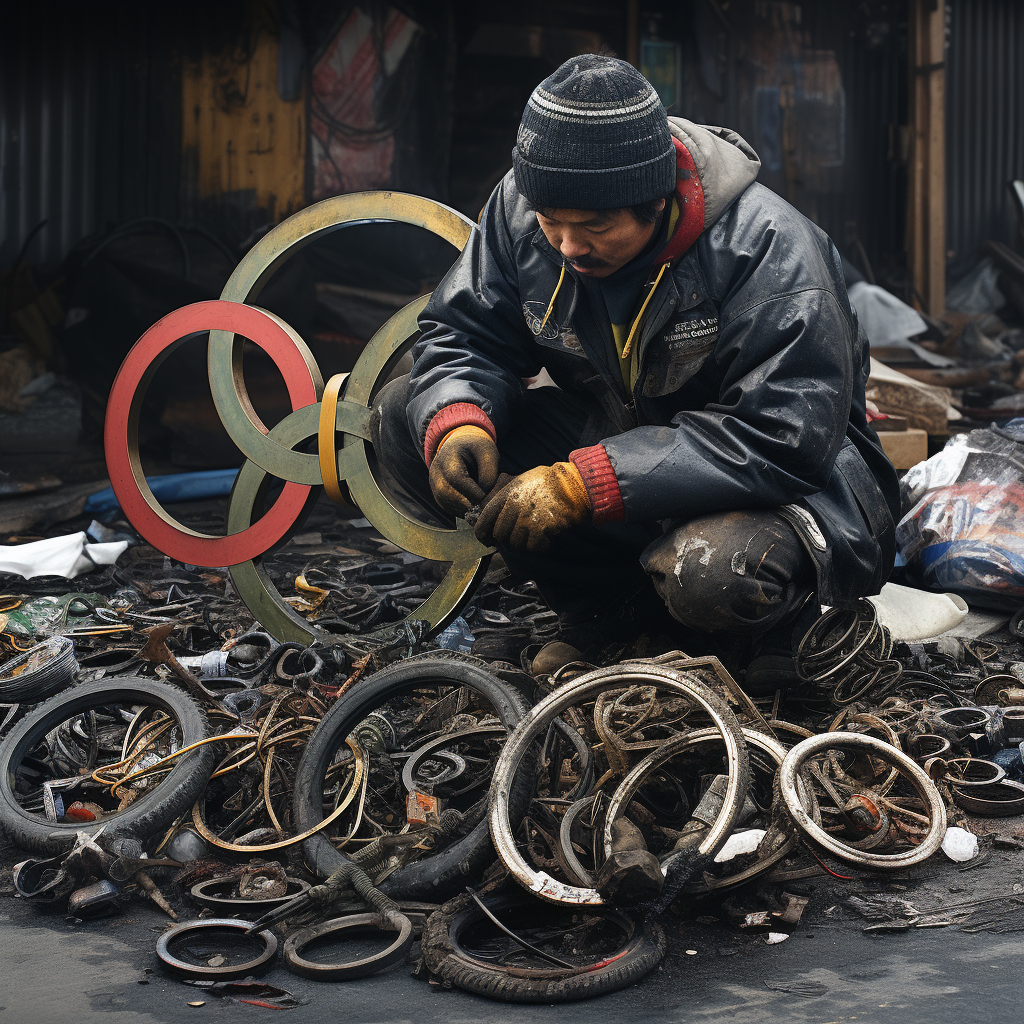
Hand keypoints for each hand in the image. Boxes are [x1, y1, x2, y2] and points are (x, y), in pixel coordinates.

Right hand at [428, 425, 499, 515]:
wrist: (462, 446)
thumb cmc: (478, 449)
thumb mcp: (488, 453)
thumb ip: (489, 473)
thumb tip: (485, 497)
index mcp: (448, 457)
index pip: (456, 478)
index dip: (472, 492)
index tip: (488, 499)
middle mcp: (436, 471)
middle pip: (446, 493)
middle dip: (467, 505)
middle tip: (484, 510)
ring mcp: (434, 483)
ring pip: (445, 503)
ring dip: (464, 510)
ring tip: (480, 512)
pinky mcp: (438, 493)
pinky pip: (447, 507)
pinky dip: (461, 512)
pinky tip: (474, 510)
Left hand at [474, 462, 590, 551]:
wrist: (573, 484)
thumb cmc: (548, 482)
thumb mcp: (521, 480)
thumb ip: (505, 494)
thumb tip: (490, 510)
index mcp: (506, 494)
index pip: (484, 519)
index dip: (482, 534)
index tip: (487, 540)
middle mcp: (514, 507)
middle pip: (500, 535)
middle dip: (506, 539)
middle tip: (517, 537)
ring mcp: (528, 518)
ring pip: (515, 543)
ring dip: (523, 544)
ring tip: (533, 536)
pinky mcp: (542, 528)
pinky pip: (533, 547)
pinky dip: (538, 546)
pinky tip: (544, 539)